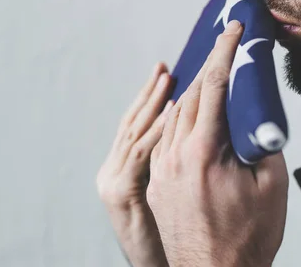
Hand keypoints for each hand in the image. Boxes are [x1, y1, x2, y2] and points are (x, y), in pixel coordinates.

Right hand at [96, 62, 174, 266]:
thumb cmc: (176, 234)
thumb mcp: (162, 193)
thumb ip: (167, 161)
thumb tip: (185, 127)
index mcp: (129, 164)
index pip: (142, 120)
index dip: (152, 93)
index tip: (166, 69)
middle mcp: (117, 165)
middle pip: (135, 118)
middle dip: (151, 90)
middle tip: (165, 65)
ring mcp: (115, 175)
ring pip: (134, 128)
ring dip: (151, 100)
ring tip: (168, 76)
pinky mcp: (121, 189)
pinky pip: (140, 153)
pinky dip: (155, 130)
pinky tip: (172, 111)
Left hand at [147, 20, 288, 266]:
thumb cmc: (248, 238)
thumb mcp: (272, 186)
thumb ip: (262, 142)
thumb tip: (256, 116)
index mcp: (204, 151)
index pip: (214, 85)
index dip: (225, 51)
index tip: (233, 29)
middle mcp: (175, 154)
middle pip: (191, 95)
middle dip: (208, 66)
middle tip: (223, 46)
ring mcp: (161, 169)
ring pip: (174, 116)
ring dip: (192, 93)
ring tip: (211, 79)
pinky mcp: (156, 182)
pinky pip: (164, 139)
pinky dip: (178, 120)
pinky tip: (188, 115)